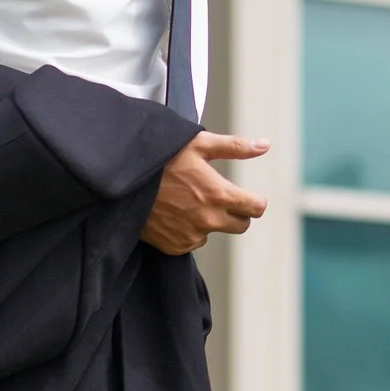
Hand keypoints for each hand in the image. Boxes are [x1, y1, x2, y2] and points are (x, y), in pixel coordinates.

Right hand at [140, 131, 269, 255]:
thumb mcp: (199, 144)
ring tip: (190, 201)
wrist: (124, 180)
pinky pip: (193, 242)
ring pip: (215, 232)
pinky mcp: (174, 246)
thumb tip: (265, 146)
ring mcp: (190, 236)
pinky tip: (176, 213)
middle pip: (241, 225)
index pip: (256, 208)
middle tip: (219, 197)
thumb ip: (235, 147)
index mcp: (219, 195)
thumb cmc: (162, 158)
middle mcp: (208, 220)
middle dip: (237, 212)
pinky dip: (190, 231)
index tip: (247, 196)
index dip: (254, 200)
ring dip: (210, 221)